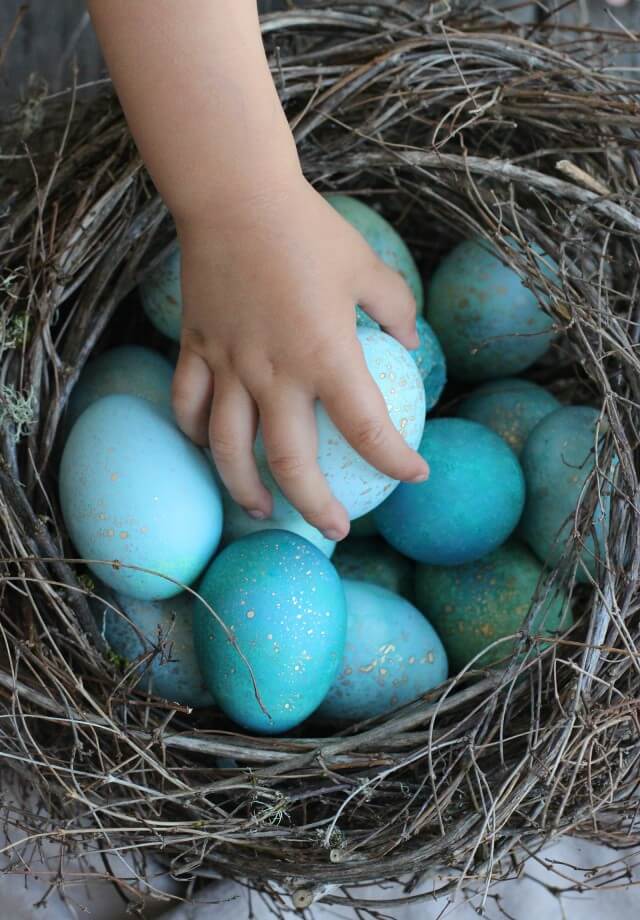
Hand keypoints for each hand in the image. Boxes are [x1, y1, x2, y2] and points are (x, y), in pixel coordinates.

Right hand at [172, 177, 428, 541]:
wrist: (234, 195)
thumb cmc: (307, 230)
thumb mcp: (367, 266)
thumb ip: (396, 308)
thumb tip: (413, 344)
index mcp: (326, 356)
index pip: (367, 430)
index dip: (396, 461)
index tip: (415, 474)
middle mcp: (274, 374)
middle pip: (291, 465)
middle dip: (315, 509)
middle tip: (336, 529)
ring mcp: (228, 366)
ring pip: (228, 449)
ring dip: (244, 489)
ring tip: (259, 512)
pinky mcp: (196, 349)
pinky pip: (187, 404)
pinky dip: (194, 433)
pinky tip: (207, 448)